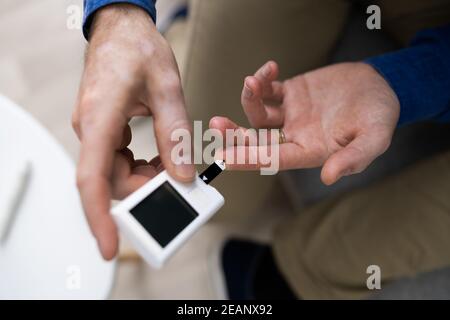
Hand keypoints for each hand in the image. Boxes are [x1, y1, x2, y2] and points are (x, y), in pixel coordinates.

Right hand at [72, 4, 194, 259]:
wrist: (122, 29)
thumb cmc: (138, 49)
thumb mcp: (168, 88)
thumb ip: (175, 134)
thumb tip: (181, 175)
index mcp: (99, 118)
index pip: (92, 179)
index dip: (99, 217)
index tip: (110, 246)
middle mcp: (91, 130)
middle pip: (110, 182)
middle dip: (144, 192)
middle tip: (178, 189)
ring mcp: (96, 132)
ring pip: (116, 175)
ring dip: (146, 180)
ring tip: (174, 169)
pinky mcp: (104, 132)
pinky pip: (119, 162)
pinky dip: (142, 169)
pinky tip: (161, 161)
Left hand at [210, 61, 399, 183]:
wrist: (380, 87)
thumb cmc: (379, 116)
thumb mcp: (375, 139)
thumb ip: (354, 158)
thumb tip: (328, 177)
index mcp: (309, 152)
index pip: (274, 159)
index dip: (249, 159)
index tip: (226, 158)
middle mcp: (295, 136)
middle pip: (257, 140)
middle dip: (235, 134)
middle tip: (216, 125)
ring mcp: (290, 114)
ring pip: (258, 113)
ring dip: (248, 99)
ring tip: (251, 81)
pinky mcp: (291, 93)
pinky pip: (269, 89)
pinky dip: (263, 80)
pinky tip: (268, 69)